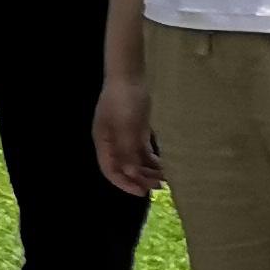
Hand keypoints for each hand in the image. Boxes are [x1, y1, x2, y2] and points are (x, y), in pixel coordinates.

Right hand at [94, 71, 161, 196]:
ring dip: (148, 171)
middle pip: (123, 167)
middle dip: (140, 179)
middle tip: (159, 186)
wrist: (129, 76)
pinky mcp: (135, 131)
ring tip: (165, 178)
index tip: (142, 193)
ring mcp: (124, 137)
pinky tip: (164, 166)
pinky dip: (152, 161)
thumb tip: (130, 174)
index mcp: (104, 141)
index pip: (110, 170)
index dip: (124, 183)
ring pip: (134, 161)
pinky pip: (142, 152)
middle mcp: (112, 142)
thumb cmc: (124, 100)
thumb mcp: (126, 126)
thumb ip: (127, 150)